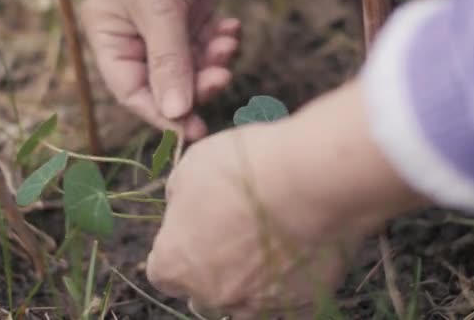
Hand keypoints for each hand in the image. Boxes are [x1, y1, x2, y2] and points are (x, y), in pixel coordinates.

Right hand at [81, 0, 240, 139]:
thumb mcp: (159, 8)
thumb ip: (167, 61)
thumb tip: (176, 113)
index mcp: (111, 36)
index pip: (132, 91)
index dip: (161, 115)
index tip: (192, 131)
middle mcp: (135, 37)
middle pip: (167, 83)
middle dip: (196, 83)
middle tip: (222, 77)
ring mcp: (165, 28)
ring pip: (192, 66)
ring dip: (213, 60)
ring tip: (227, 41)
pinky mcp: (190, 17)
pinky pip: (206, 44)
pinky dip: (220, 41)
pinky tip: (230, 27)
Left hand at [146, 82, 425, 317]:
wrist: (308, 179)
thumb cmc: (243, 168)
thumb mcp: (191, 168)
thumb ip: (179, 199)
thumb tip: (183, 208)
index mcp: (174, 264)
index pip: (164, 270)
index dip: (182, 249)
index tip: (200, 229)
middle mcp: (210, 295)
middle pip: (203, 293)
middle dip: (214, 270)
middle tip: (238, 235)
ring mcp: (256, 306)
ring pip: (246, 304)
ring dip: (252, 283)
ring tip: (273, 245)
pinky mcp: (300, 306)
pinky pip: (289, 305)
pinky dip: (291, 286)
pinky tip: (299, 256)